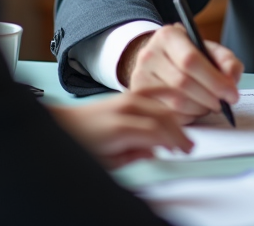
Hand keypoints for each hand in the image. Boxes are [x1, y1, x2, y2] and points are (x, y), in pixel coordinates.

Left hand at [48, 92, 192, 168]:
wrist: (64, 126)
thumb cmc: (82, 145)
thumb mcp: (108, 162)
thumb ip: (134, 157)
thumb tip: (154, 152)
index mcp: (121, 128)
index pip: (158, 133)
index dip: (174, 143)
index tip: (183, 151)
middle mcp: (125, 109)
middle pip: (162, 117)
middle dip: (179, 132)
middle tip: (188, 146)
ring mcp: (125, 99)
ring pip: (160, 105)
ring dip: (175, 118)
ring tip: (182, 133)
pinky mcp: (125, 95)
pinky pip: (151, 90)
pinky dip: (166, 93)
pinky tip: (177, 96)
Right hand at [118, 24, 242, 122]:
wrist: (159, 60)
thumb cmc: (188, 56)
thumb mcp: (209, 50)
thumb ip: (226, 60)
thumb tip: (231, 79)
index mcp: (168, 36)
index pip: (191, 60)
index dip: (214, 80)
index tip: (232, 94)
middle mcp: (149, 54)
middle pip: (183, 83)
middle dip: (209, 98)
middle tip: (223, 104)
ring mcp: (140, 77)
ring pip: (175, 102)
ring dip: (199, 109)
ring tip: (209, 106)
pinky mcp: (138, 97)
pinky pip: (167, 115)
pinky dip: (187, 117)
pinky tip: (194, 110)